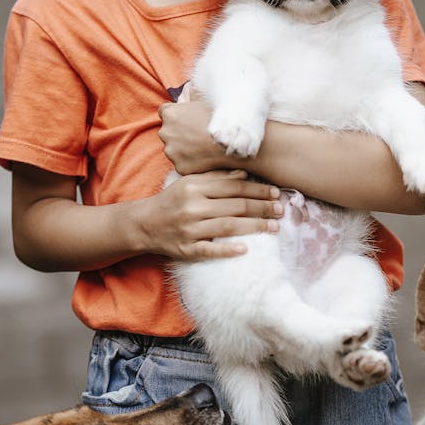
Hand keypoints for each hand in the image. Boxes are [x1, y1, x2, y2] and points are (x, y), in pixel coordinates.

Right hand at [134, 169, 283, 260]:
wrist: (144, 224)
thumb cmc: (172, 200)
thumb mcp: (190, 183)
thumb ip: (216, 178)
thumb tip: (243, 174)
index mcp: (194, 188)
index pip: (232, 188)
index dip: (256, 190)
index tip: (275, 193)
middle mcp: (192, 208)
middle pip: (234, 207)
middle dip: (261, 208)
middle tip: (280, 210)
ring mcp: (189, 230)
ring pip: (227, 227)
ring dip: (254, 227)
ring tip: (274, 227)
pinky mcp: (186, 249)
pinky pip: (210, 250)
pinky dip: (227, 250)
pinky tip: (245, 249)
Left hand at [159, 98, 236, 174]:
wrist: (230, 146)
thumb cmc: (219, 120)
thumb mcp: (206, 101)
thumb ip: (193, 94)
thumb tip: (189, 86)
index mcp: (170, 114)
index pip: (164, 111)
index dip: (175, 114)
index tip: (185, 118)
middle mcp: (165, 132)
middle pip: (168, 130)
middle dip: (177, 131)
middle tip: (196, 133)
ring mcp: (171, 151)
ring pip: (173, 148)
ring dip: (182, 147)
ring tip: (201, 146)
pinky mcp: (179, 166)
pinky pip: (182, 163)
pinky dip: (189, 161)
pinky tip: (203, 158)